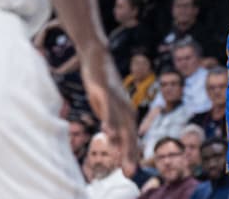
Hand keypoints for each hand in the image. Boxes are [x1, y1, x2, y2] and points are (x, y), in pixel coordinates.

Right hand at [82, 51, 139, 166]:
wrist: (98, 55)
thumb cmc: (102, 83)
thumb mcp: (106, 106)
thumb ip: (111, 121)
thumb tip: (113, 139)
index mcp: (126, 111)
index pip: (131, 137)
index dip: (131, 154)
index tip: (130, 173)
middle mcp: (125, 106)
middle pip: (129, 133)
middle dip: (130, 154)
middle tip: (130, 172)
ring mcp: (115, 98)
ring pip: (119, 122)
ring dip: (120, 140)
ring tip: (120, 157)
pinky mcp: (103, 89)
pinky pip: (106, 106)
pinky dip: (108, 119)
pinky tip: (107, 131)